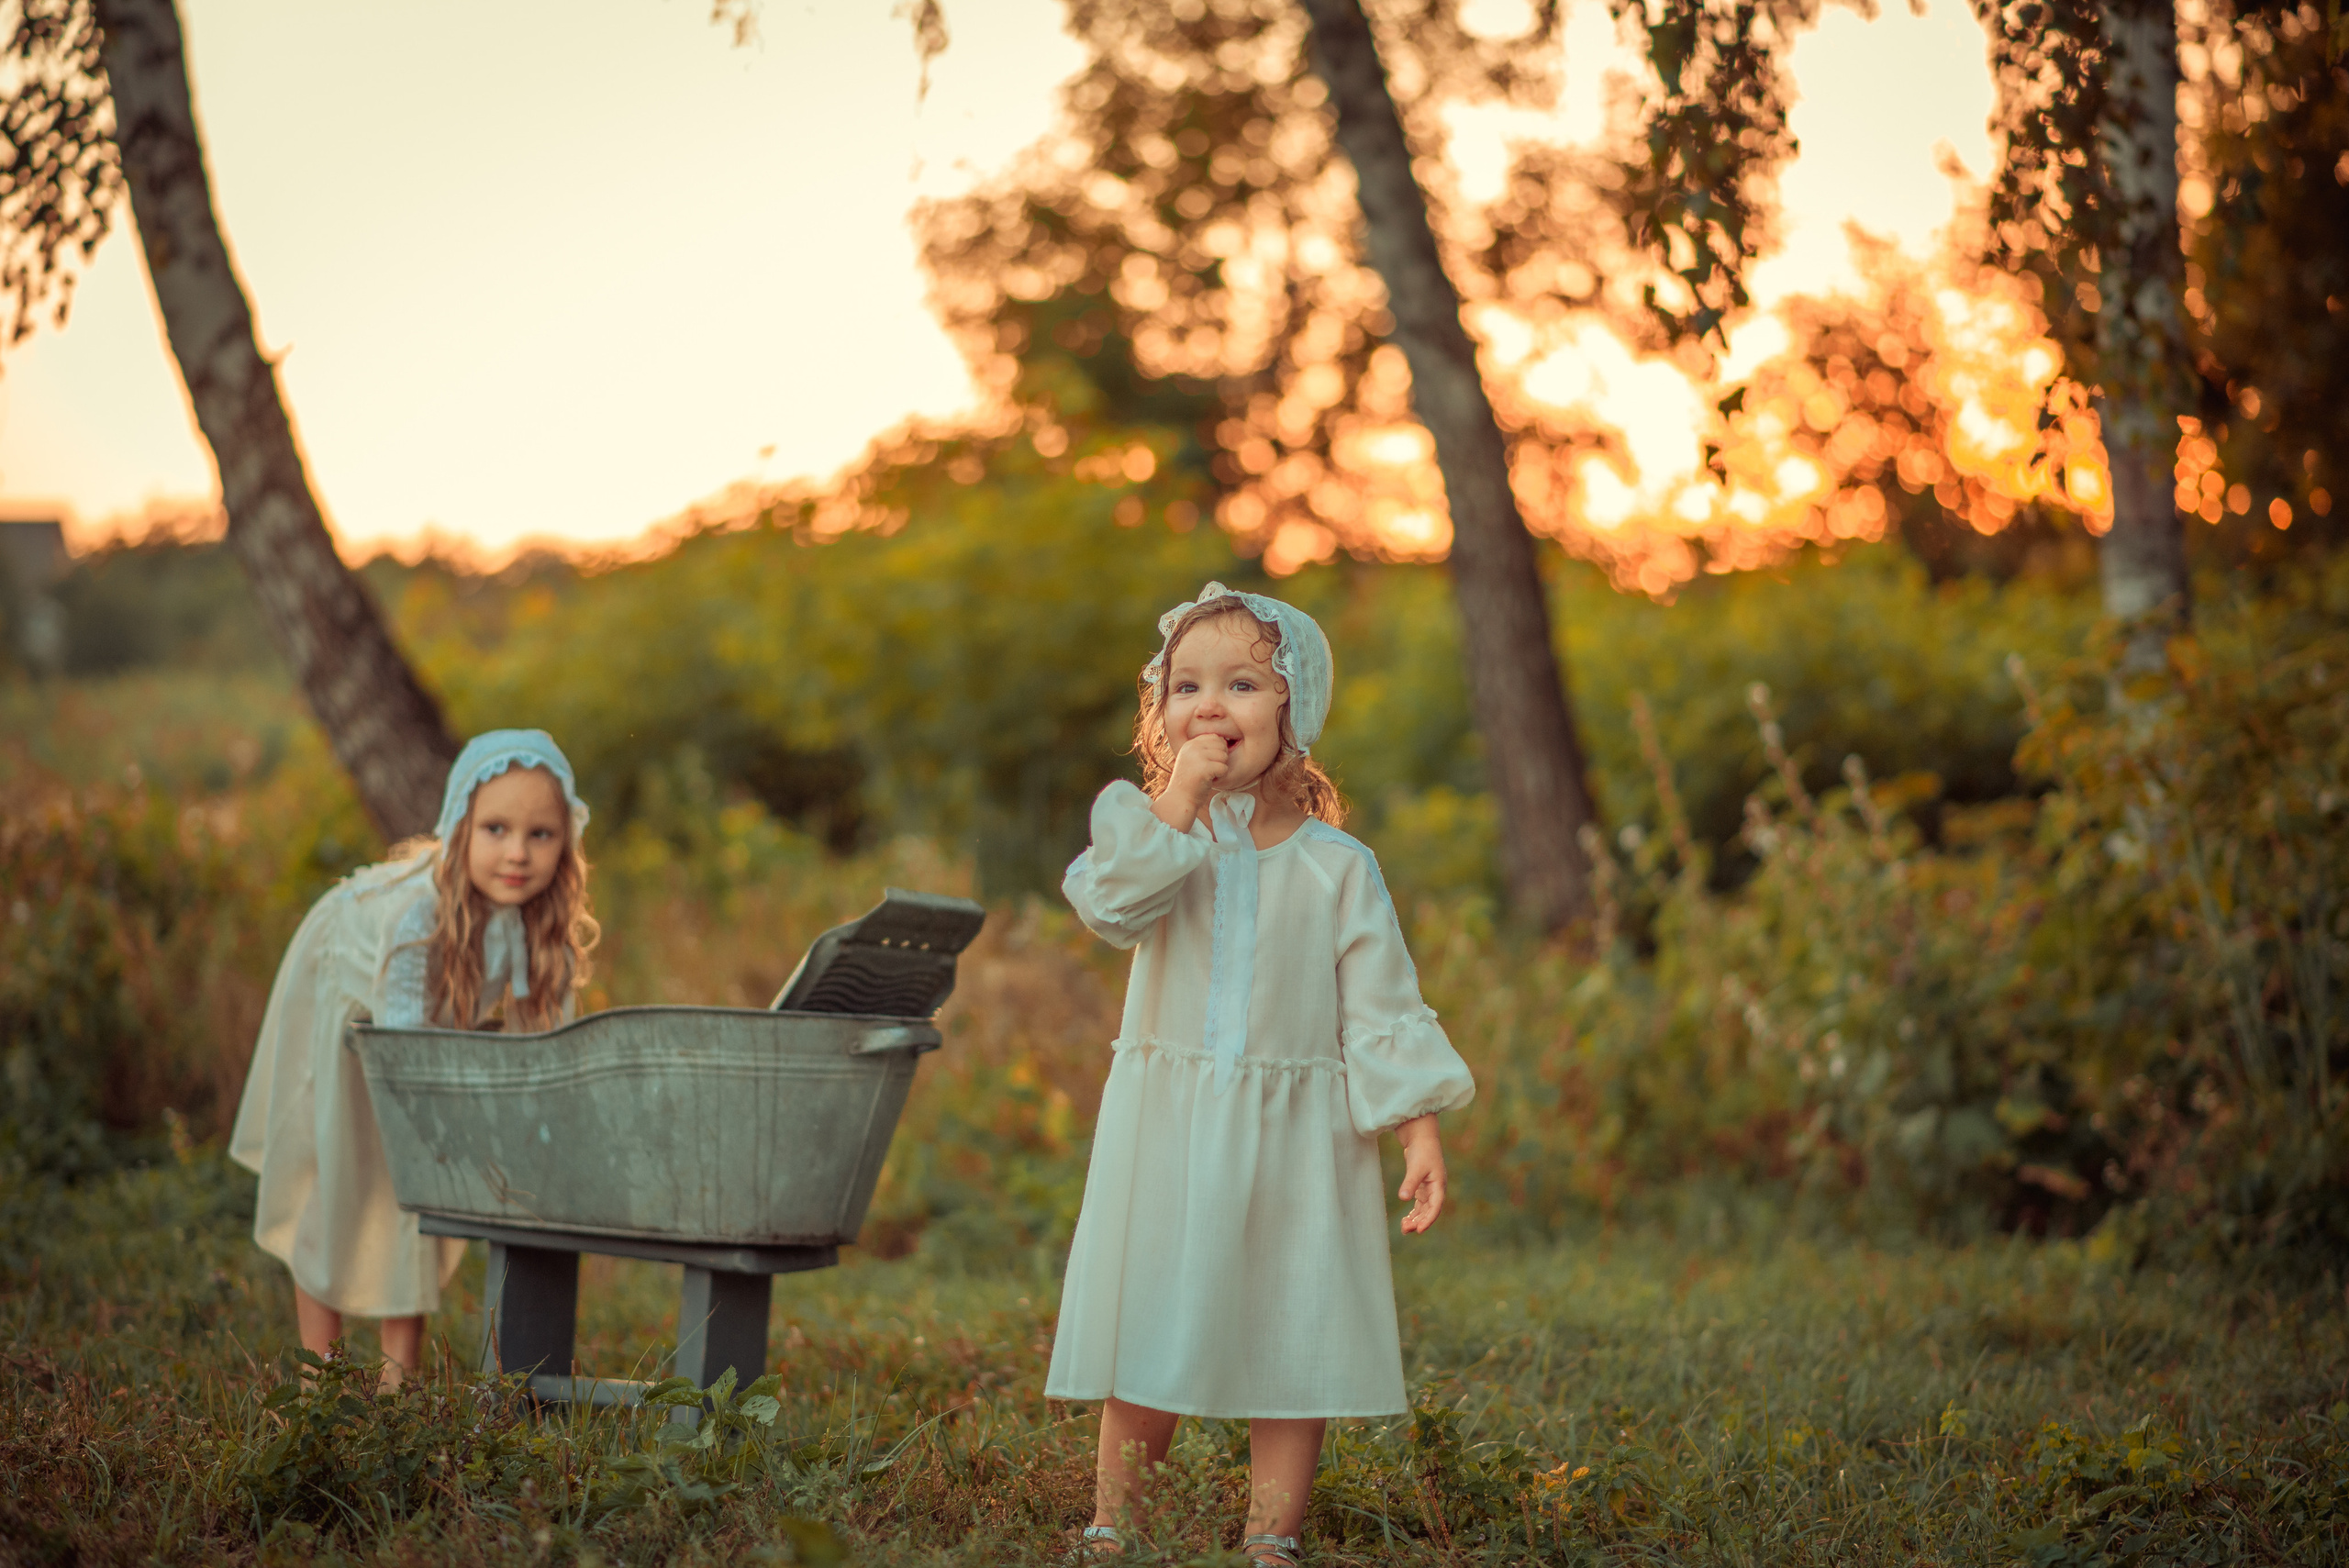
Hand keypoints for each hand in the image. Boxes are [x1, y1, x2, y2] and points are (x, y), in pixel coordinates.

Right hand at [1159, 733, 1231, 825]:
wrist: (1179, 800)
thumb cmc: (1189, 782)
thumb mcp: (1191, 760)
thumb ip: (1203, 749)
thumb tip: (1224, 740)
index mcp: (1189, 744)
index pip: (1214, 737)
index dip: (1218, 750)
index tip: (1209, 763)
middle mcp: (1192, 747)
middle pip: (1221, 745)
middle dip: (1220, 759)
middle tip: (1209, 770)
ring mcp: (1197, 757)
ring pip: (1224, 756)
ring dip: (1220, 768)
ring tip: (1208, 776)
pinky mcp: (1204, 768)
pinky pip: (1224, 768)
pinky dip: (1221, 777)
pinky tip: (1209, 781)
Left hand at [1395, 1114, 1446, 1234]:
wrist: (1421, 1138)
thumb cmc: (1422, 1151)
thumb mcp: (1416, 1167)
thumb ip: (1410, 1183)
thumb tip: (1403, 1198)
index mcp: (1439, 1185)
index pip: (1435, 1207)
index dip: (1428, 1219)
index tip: (1419, 1230)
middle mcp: (1436, 1190)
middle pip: (1429, 1211)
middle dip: (1419, 1222)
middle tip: (1406, 1230)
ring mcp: (1429, 1189)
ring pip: (1424, 1209)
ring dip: (1416, 1219)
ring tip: (1404, 1228)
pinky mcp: (1422, 1188)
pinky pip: (1419, 1205)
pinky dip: (1413, 1213)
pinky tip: (1406, 1220)